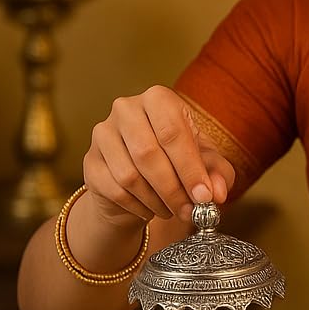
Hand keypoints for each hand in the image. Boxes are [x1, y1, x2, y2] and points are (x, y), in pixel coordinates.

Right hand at [83, 85, 235, 228]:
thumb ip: (218, 173)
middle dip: (174, 189)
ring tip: (173, 209)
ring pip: (130, 175)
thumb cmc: (177, 159)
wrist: (138, 176)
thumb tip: (217, 193)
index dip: (190, 168)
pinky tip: (151, 209)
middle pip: (148, 154)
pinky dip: (139, 206)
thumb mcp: (205, 162)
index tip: (205, 196)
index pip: (173, 133)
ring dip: (157, 200)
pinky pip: (115, 190)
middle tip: (191, 211)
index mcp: (158, 99)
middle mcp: (126, 109)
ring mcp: (103, 134)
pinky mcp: (90, 161)